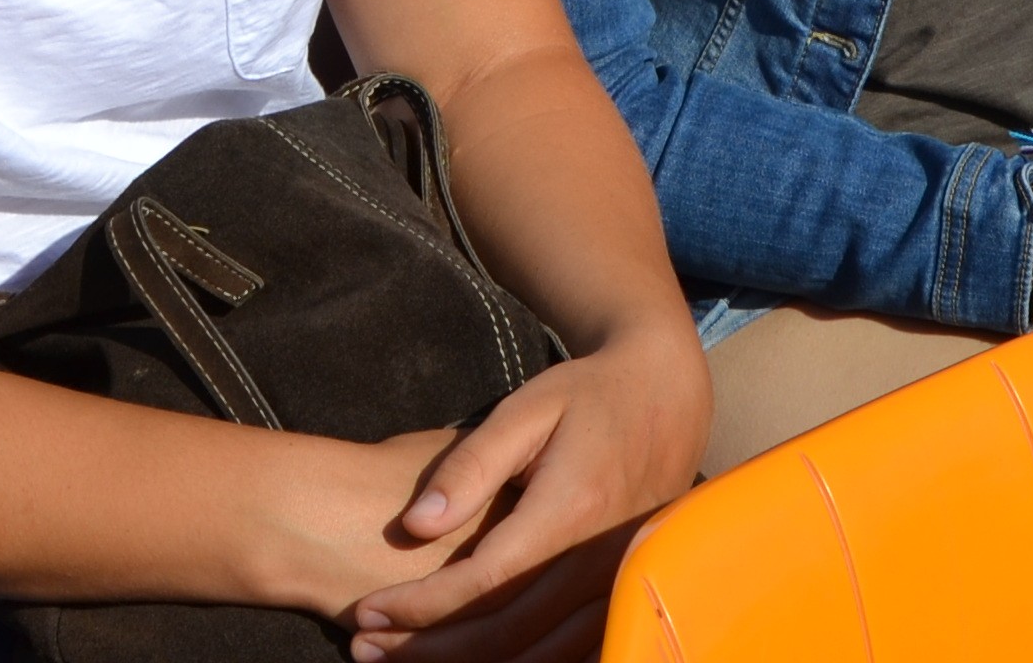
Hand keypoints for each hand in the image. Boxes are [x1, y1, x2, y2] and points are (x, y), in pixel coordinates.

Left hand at [326, 326, 704, 662]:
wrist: (666, 395)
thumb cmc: (587, 396)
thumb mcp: (525, 409)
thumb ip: (470, 466)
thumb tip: (414, 527)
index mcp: (571, 511)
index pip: (483, 582)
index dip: (420, 606)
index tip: (366, 611)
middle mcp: (601, 559)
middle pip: (506, 632)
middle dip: (428, 646)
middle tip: (365, 647)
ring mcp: (619, 583)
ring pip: (538, 654)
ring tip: (402, 659)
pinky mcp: (627, 594)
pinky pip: (571, 651)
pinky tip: (473, 659)